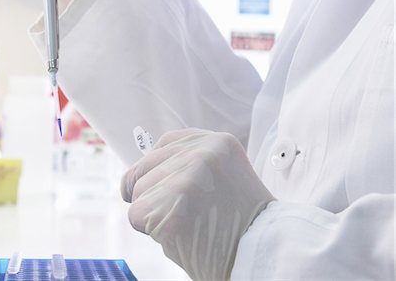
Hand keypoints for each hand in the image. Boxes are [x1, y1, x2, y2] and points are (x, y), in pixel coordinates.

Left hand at [121, 129, 273, 279]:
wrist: (260, 254)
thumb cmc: (238, 221)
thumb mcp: (224, 173)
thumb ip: (190, 162)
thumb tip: (141, 171)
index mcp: (217, 142)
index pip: (165, 144)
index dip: (157, 168)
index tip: (164, 186)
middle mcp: (202, 153)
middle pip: (145, 167)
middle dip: (152, 192)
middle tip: (182, 212)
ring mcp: (186, 179)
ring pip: (137, 192)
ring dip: (152, 212)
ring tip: (186, 223)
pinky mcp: (171, 207)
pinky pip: (135, 215)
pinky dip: (149, 230)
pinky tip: (178, 234)